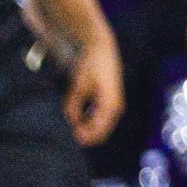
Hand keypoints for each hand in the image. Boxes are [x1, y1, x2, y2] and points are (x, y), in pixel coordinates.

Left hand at [65, 31, 122, 146]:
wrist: (100, 49)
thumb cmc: (90, 66)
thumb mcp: (78, 86)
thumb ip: (73, 105)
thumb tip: (71, 122)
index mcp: (111, 105)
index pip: (100, 130)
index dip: (87, 136)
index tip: (74, 137)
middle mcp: (115, 107)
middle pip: (102, 130)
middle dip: (87, 134)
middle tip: (72, 134)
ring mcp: (113, 104)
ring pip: (101, 125)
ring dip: (88, 127)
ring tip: (73, 126)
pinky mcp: (109, 101)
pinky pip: (99, 117)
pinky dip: (89, 120)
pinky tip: (78, 117)